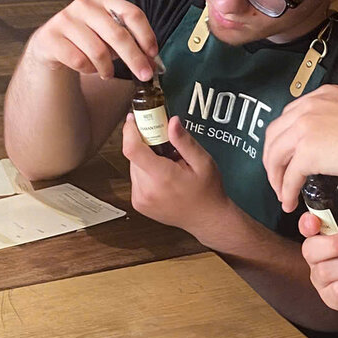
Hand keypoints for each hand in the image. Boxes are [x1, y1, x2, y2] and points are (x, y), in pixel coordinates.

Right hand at [27, 0, 157, 80]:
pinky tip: (88, 68)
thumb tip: (153, 65)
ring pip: (98, 51)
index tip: (153, 54)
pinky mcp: (51, 37)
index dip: (146, 35)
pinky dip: (88, 70)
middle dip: (134, 58)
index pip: (132, 13)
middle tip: (144, 75)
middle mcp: (84, 5)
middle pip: (118, 34)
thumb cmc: (87, 39)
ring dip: (107, 68)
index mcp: (104, 0)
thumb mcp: (109, 36)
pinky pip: (79, 61)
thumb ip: (131, 44)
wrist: (51, 44)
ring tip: (108, 74)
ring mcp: (66, 19)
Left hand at [122, 114, 230, 240]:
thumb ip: (185, 142)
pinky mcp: (138, 203)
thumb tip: (171, 122)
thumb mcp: (203, 162)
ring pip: (133, 166)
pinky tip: (163, 176)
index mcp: (162, 178)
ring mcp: (140, 199)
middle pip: (133, 156)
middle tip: (165, 144)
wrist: (207, 219)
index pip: (132, 149)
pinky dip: (146, 172)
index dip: (130, 130)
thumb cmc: (208, 191)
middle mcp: (147, 190)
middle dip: (145, 145)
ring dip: (146, 159)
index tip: (134, 119)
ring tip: (168, 164)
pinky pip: (136, 178)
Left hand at [264, 85, 337, 212]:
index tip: (286, 154)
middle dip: (273, 158)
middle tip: (278, 176)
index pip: (290, 116)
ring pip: (275, 155)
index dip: (284, 139)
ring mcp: (306, 128)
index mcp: (322, 96)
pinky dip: (286, 192)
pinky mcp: (308, 152)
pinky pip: (289, 176)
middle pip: (275, 134)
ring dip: (275, 177)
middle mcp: (309, 107)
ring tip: (282, 193)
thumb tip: (336, 148)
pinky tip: (290, 202)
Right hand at [298, 191, 337, 316]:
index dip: (306, 224)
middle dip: (334, 244)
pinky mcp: (334, 299)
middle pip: (309, 250)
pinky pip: (337, 290)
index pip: (306, 227)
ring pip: (325, 271)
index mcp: (326, 234)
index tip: (316, 222)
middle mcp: (319, 257)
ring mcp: (324, 279)